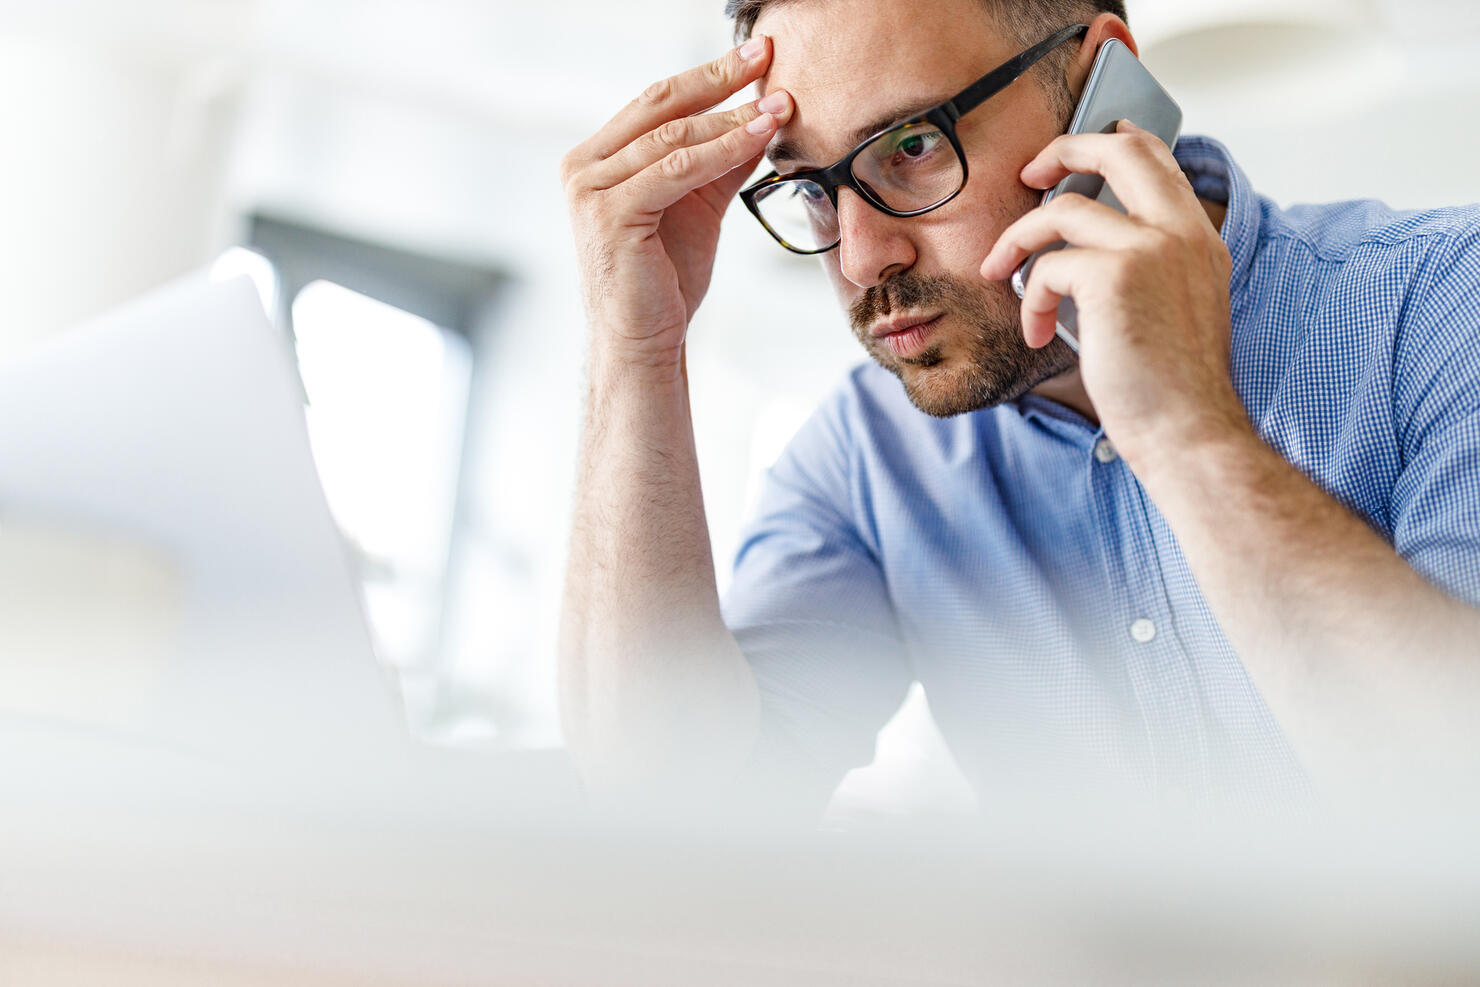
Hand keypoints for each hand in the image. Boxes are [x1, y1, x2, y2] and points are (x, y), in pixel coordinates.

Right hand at [560, 37, 792, 375]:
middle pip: (660, 105)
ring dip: (732, 117)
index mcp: (595, 159)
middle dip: (719, 77)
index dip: (707, 76)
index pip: (655, 102)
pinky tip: (759, 135)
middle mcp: (582, 167)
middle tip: (766, 53)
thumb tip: (762, 115)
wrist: (642, 343)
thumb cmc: (663, 283)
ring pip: (672, 137)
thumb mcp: (697, 207)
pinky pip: (677, 169)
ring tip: (778, 105)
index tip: (755, 56)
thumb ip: (720, 162)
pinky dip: (723, 149)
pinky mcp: (610, 215)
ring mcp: (590, 190)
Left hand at [979, 121, 1247, 470]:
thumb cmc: (1172, 388)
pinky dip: (1030, 300)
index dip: (1111, 142)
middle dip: (1062, 150)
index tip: (1070, 156)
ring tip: (999, 271)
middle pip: (1118, 151)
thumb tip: (1082, 254)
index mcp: (1198, 238)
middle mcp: (1180, 233)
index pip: (1157, 159)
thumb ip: (1145, 269)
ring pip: (1061, 211)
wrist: (1188, 431)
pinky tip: (1037, 334)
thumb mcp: (1173, 309)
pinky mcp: (1112, 276)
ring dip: (1017, 241)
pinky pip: (1046, 267)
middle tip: (1029, 173)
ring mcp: (1149, 249)